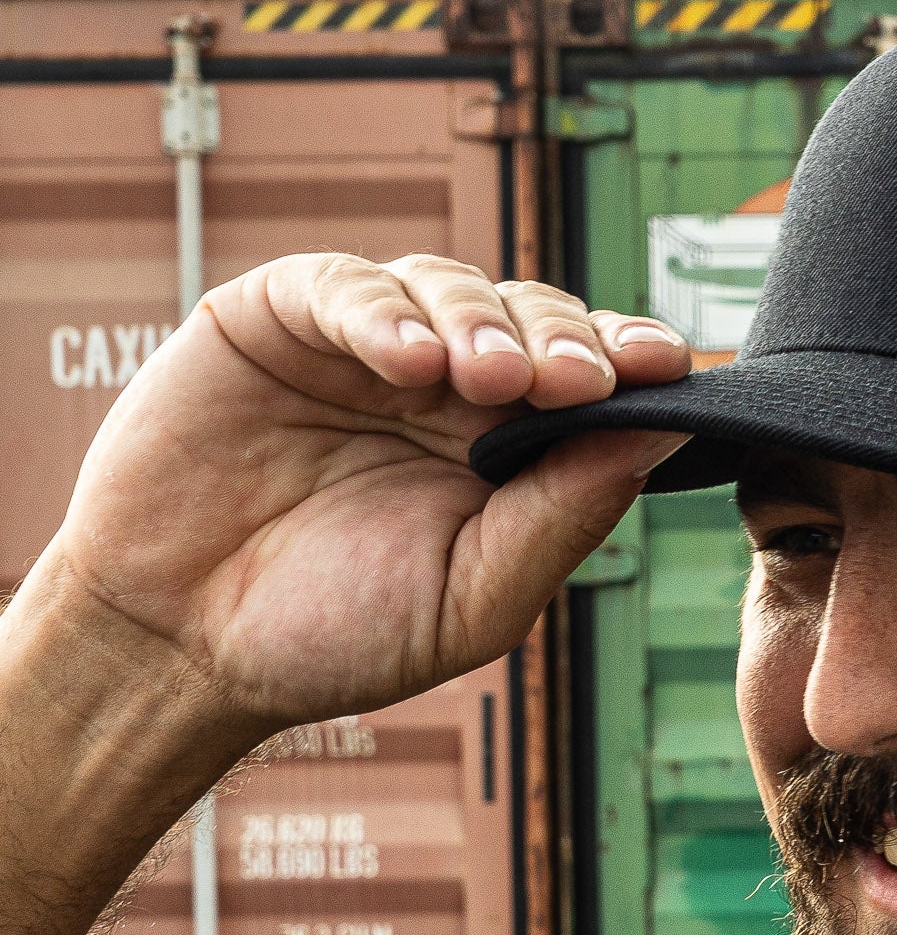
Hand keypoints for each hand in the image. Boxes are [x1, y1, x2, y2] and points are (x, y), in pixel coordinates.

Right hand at [41, 253, 689, 739]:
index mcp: (508, 451)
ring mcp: (363, 347)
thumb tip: (661, 436)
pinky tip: (411, 363)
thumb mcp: (477, 595)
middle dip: (565, 342)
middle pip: (532, 320)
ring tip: (495, 378)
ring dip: (484, 324)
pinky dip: (385, 314)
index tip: (670, 368)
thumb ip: (564, 516)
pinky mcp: (276, 319)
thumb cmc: (338, 635)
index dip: (629, 363)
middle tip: (580, 382)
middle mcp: (446, 388)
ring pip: (448, 287)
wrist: (187, 648)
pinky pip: (343, 288)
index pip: (588, 382)